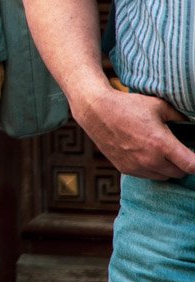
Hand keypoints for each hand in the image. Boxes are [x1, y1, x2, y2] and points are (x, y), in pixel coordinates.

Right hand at [73, 86, 194, 179]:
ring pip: (164, 176)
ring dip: (167, 168)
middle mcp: (150, 160)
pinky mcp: (125, 169)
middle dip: (182, 164)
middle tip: (178, 151)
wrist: (95, 111)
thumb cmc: (127, 105)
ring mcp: (137, 166)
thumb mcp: (158, 105)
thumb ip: (179, 116)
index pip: (191, 166)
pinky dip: (151, 168)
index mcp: (161, 144)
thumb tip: (191, 122)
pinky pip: (147, 175)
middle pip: (179, 173)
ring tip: (161, 152)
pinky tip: (146, 154)